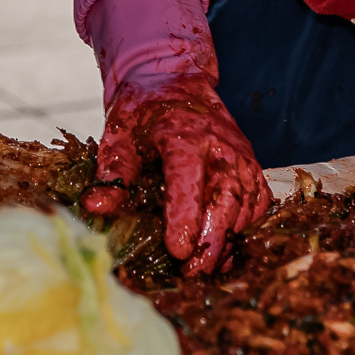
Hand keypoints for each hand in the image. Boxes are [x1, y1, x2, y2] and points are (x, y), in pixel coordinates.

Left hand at [86, 73, 273, 274]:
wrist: (177, 81)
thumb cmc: (144, 111)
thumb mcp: (120, 132)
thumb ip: (113, 170)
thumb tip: (96, 205)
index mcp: (183, 133)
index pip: (187, 176)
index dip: (185, 215)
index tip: (177, 250)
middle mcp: (220, 144)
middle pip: (226, 195)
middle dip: (212, 238)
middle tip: (192, 272)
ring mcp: (240, 155)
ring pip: (246, 202)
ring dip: (229, 239)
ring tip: (206, 269)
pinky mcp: (251, 165)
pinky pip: (259, 201)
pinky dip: (246, 228)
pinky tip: (225, 251)